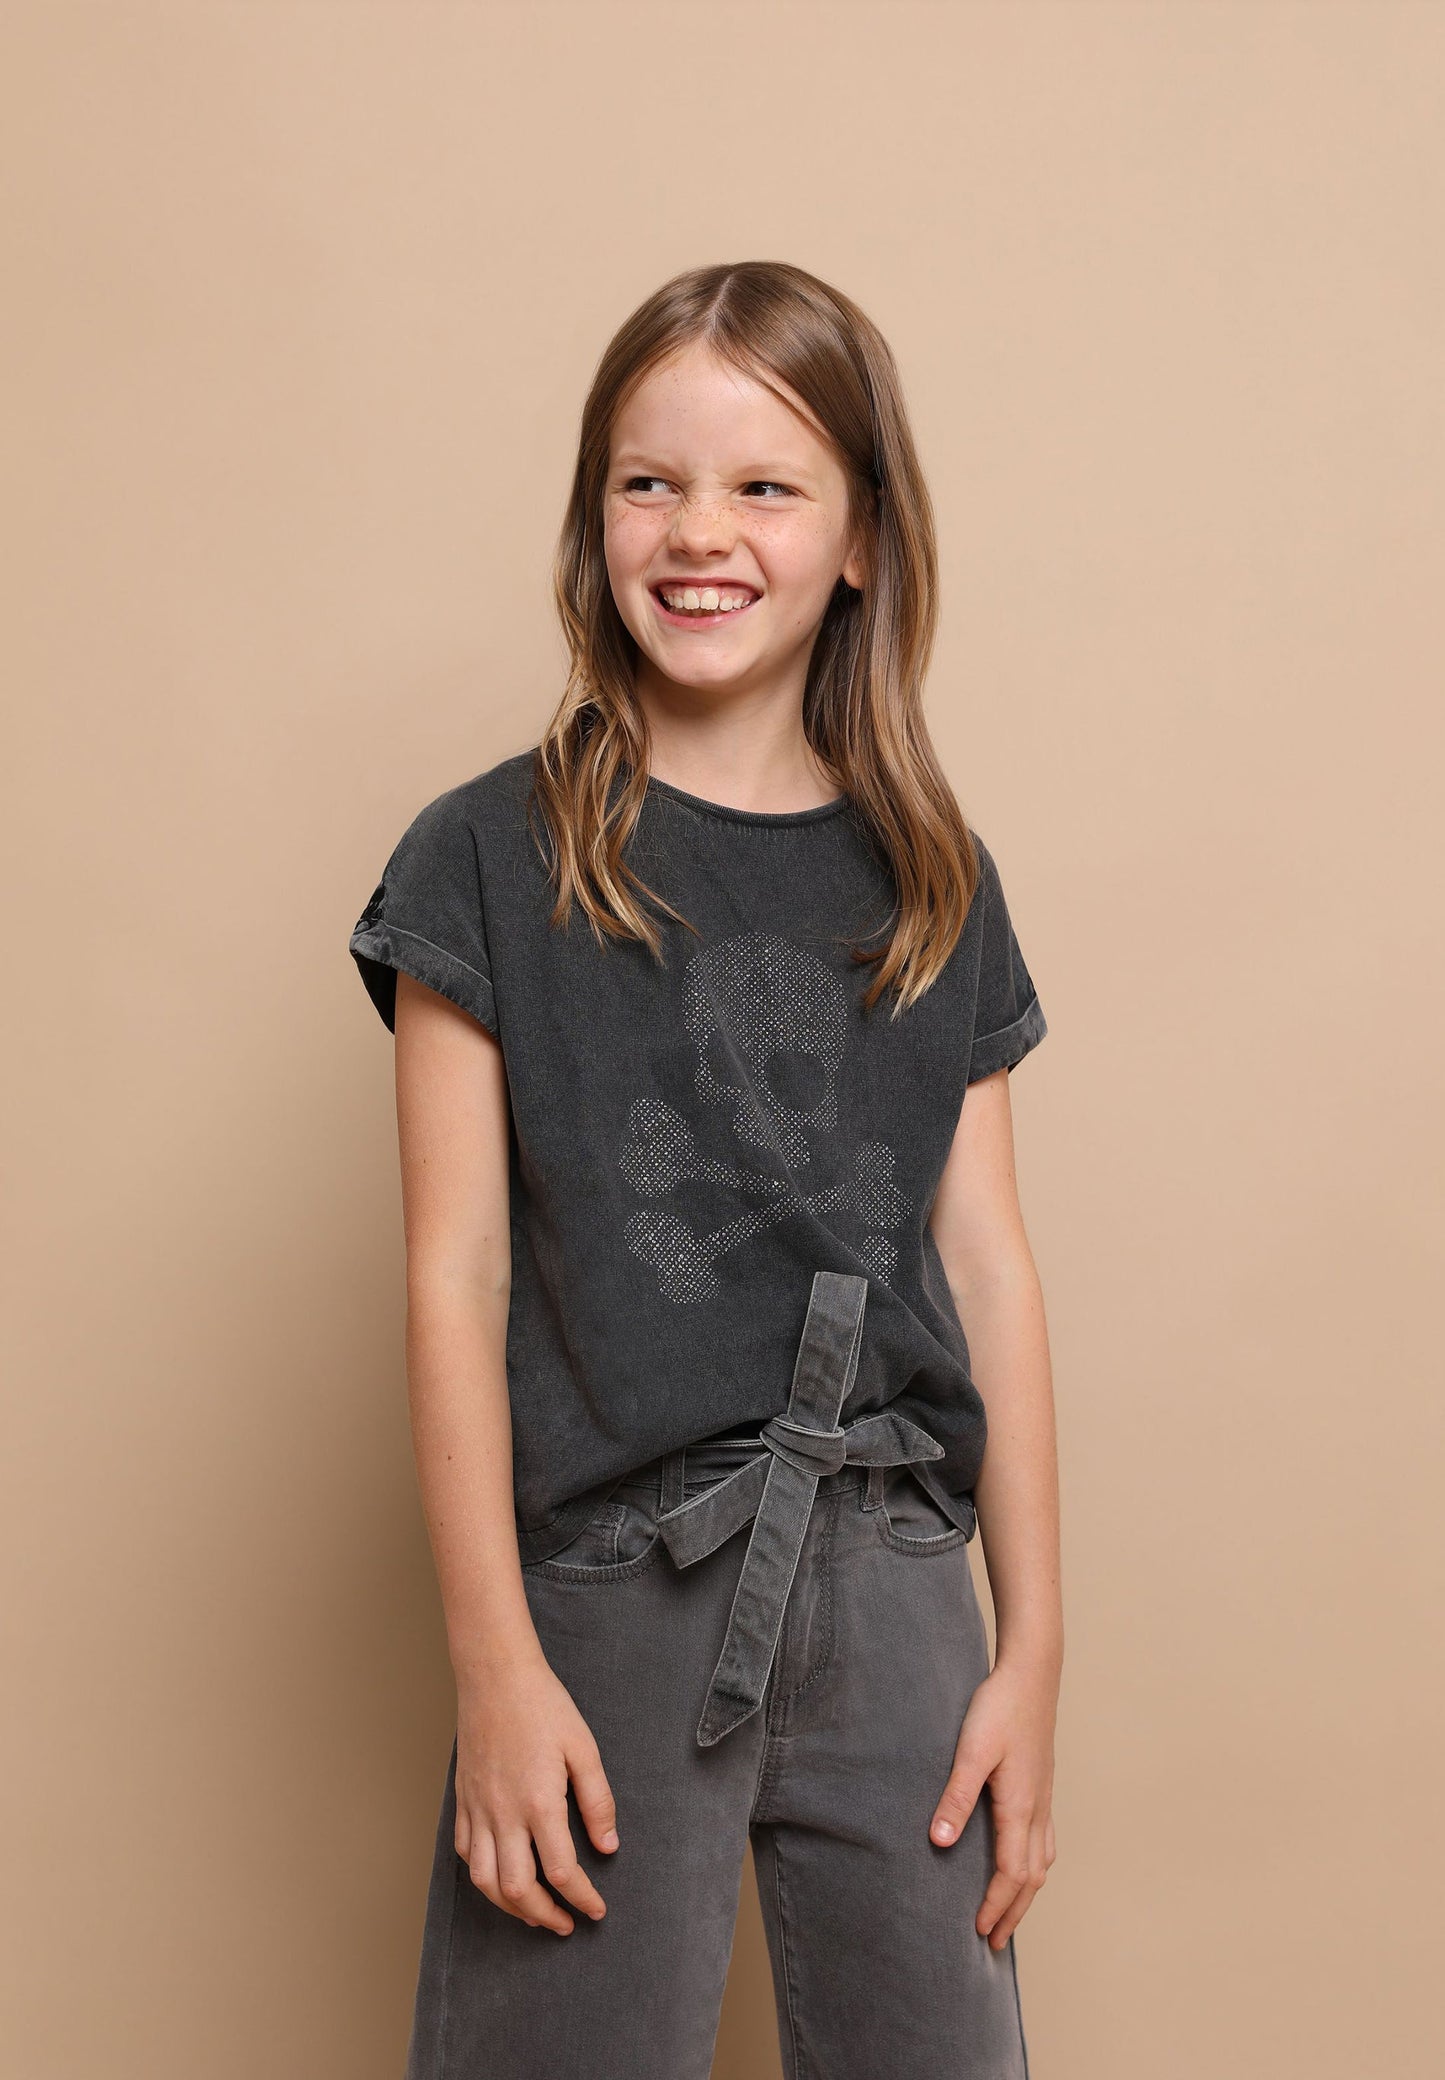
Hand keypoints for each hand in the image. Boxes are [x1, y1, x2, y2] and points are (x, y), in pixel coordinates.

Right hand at [452, 1652, 620, 1935]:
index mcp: (540, 1803)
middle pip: (518, 1890)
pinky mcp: (462, 1800)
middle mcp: (504, 1815)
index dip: (582, 1899)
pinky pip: (464, 1852)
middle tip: (566, 1923)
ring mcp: (478, 1809)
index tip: (597, 1909)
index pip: (562, 1872)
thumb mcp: (584, 1749)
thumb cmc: (544, 1706)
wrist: (495, 1676)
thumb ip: (598, 1801)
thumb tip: (609, 1846)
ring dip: (509, 1906)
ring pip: (483, 1881)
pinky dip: (481, 1876)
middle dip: (544, 1917)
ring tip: (533, 1912)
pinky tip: (498, 1875)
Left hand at [928, 1659, 1057, 1949]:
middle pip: (1032, 1877)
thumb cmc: (999, 1708)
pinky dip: (1034, 1865)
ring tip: (1009, 1912)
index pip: (1012, 1874)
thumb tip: (940, 1843)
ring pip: (1042, 1860)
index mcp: (1020, 1807)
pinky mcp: (1042, 1784)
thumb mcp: (971, 1750)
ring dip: (1026, 1892)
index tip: (978, 1932)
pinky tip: (1023, 1862)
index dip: (996, 1906)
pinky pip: (1044, 1840)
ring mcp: (1044, 1797)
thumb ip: (956, 1796)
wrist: (1031, 1673)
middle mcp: (1038, 1809)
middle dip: (1014, 1912)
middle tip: (994, 1941)